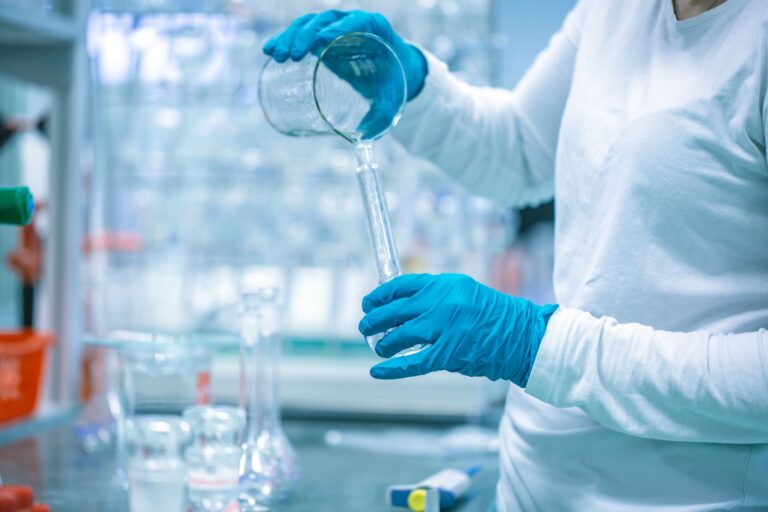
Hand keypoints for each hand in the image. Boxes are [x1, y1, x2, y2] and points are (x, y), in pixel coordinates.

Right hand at [263, 10, 427, 100]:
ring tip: (277, 55)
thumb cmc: (393, 80)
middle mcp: (352, 22)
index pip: (356, 21)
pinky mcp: (321, 35)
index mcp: (374, 28)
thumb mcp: (390, 96)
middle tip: (292, 56)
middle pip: (325, 21)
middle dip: (305, 35)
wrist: (395, 66)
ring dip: (290, 36)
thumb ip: (380, 115)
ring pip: (309, 24)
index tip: (321, 41)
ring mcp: (334, 26)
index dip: (339, 28)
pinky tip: (268, 49)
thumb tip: (363, 139)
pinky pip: (301, 32)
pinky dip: (284, 38)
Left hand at [358, 274, 558, 385]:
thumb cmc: (492, 315)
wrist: (522, 336)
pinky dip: (391, 368)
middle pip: (393, 310)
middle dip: (373, 320)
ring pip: (399, 336)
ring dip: (384, 344)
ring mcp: (443, 328)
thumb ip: (434, 295)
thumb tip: (401, 303)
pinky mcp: (448, 354)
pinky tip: (378, 370)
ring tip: (379, 347)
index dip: (379, 295)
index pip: (399, 285)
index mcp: (443, 284)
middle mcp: (441, 302)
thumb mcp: (463, 292)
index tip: (369, 303)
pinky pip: (412, 363)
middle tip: (365, 326)